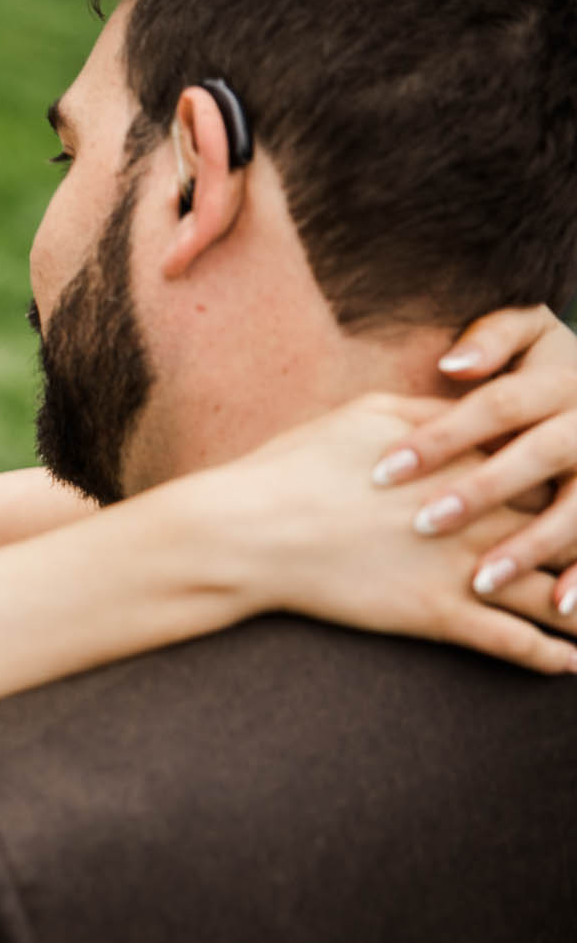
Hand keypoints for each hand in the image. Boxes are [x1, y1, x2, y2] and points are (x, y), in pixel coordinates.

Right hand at [213, 393, 576, 673]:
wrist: (250, 530)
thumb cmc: (296, 466)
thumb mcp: (367, 415)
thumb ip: (431, 414)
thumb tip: (469, 411)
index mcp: (468, 458)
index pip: (548, 464)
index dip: (569, 475)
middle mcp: (481, 513)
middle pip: (568, 525)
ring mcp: (463, 567)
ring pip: (556, 591)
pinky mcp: (437, 615)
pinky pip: (513, 643)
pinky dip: (550, 657)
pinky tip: (570, 667)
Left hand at [371, 306, 576, 611]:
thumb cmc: (546, 368)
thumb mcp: (529, 337)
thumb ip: (493, 339)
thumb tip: (451, 363)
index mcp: (558, 379)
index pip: (496, 405)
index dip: (442, 437)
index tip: (384, 472)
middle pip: (541, 454)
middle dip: (485, 490)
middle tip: (425, 523)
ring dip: (535, 545)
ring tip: (483, 580)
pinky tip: (557, 605)